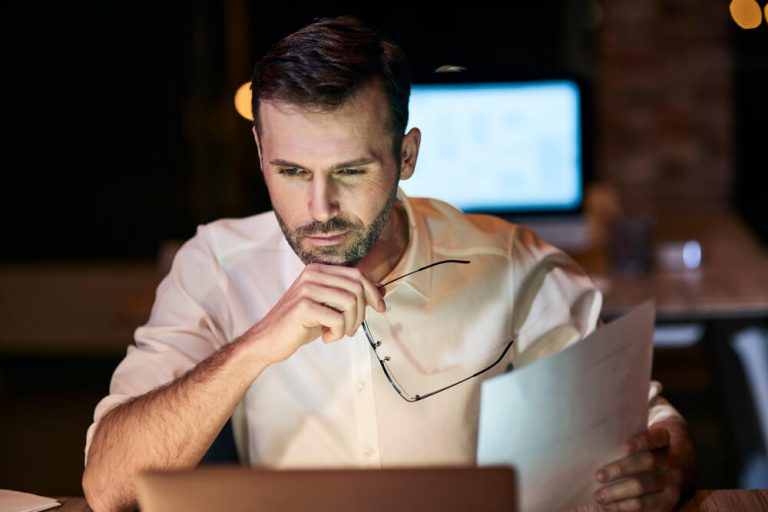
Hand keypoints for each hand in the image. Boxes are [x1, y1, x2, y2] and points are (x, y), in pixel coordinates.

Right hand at [246, 263, 385, 362]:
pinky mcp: (304, 306)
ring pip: (351, 302)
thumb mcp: (328, 306)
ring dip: (350, 324)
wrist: (268, 340)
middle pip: (357, 287)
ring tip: (338, 333)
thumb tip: (380, 291)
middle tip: (352, 329)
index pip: (357, 274)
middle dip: (362, 312)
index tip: (381, 307)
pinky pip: (338, 319)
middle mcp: (313, 274)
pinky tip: (326, 337)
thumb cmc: (299, 324)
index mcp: (318, 270)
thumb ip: (349, 297)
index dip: (373, 291)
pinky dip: (338, 333)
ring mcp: (307, 288)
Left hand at [593, 420, 695, 510]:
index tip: (624, 446)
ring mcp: (675, 484)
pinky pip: (648, 508)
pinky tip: (610, 508)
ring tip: (599, 497)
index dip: (641, 442)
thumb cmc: (651, 448)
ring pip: (645, 489)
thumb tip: (601, 446)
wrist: (681, 465)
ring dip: (619, 495)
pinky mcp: (671, 503)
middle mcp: (674, 462)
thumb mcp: (648, 438)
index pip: (655, 439)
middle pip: (647, 463)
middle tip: (598, 476)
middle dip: (620, 470)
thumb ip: (632, 440)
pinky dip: (626, 509)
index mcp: (667, 440)